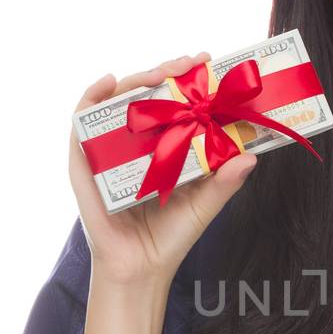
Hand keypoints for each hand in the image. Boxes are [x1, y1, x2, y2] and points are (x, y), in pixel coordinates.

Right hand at [69, 52, 258, 287]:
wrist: (140, 269)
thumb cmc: (171, 237)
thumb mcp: (204, 205)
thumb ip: (225, 182)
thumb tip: (251, 156)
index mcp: (162, 146)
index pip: (172, 103)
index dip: (186, 80)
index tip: (207, 63)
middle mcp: (134, 143)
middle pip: (145, 95)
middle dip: (167, 73)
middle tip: (191, 64)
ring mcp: (108, 150)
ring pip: (116, 102)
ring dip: (136, 79)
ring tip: (160, 73)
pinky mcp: (84, 164)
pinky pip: (81, 124)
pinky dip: (91, 98)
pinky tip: (107, 83)